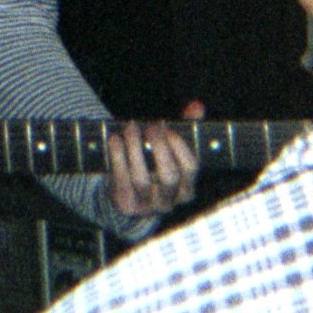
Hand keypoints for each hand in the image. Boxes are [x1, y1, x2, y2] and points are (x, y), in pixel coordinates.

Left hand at [107, 98, 202, 219]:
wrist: (128, 193)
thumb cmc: (154, 163)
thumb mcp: (169, 146)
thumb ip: (184, 127)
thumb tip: (197, 107)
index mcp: (186, 186)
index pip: (191, 168)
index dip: (181, 147)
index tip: (169, 128)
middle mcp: (170, 199)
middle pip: (169, 177)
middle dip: (160, 148)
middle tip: (151, 127)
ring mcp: (148, 205)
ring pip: (142, 180)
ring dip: (135, 150)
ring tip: (130, 128)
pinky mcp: (127, 205)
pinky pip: (122, 183)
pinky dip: (118, 158)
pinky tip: (115, 140)